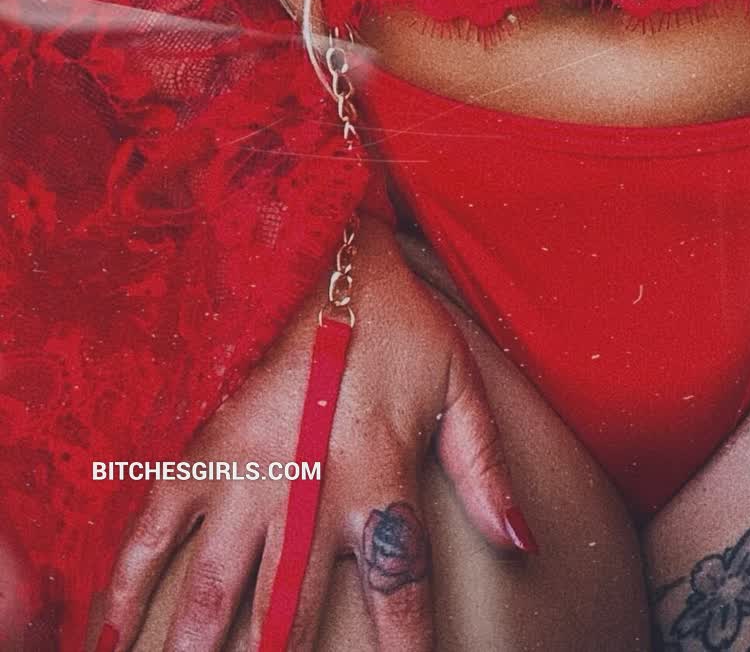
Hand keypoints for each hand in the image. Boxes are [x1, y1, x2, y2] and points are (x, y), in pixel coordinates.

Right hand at [98, 216, 535, 651]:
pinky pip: (152, 530)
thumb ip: (485, 470)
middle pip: (291, 608)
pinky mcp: (196, 449)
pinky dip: (126, 586)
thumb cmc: (399, 324)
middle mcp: (308, 484)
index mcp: (379, 472)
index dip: (405, 644)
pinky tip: (112, 631)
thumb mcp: (458, 385)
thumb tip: (522, 544)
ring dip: (199, 645)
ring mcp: (244, 470)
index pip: (399, 584)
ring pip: (215, 587)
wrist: (321, 252)